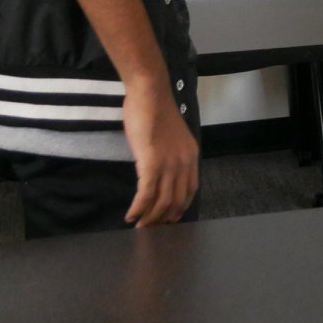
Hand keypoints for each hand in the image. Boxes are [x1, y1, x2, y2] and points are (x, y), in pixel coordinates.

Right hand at [123, 83, 199, 226]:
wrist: (149, 93)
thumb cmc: (155, 110)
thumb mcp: (171, 136)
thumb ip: (170, 154)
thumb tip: (160, 172)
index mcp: (191, 156)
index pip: (190, 190)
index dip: (180, 208)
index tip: (170, 219)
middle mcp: (184, 163)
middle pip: (176, 200)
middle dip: (163, 218)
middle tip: (151, 229)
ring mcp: (169, 163)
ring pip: (161, 201)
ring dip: (149, 218)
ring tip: (138, 227)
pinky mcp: (151, 163)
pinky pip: (146, 193)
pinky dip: (138, 208)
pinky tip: (130, 216)